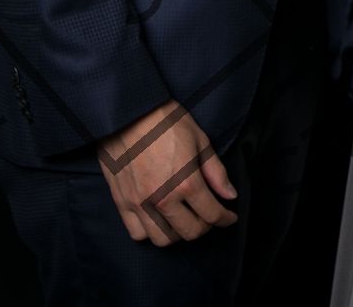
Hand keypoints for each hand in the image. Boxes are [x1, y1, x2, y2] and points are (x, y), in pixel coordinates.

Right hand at [97, 98, 238, 245]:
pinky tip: (158, 219)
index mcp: (186, 183)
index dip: (225, 219)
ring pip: (163, 239)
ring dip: (178, 233)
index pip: (212, 215)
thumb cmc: (167, 122)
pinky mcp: (121, 203)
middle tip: (208, 216)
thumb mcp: (200, 141)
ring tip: (183, 218)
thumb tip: (230, 195)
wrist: (128, 113)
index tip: (229, 218)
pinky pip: (137, 233)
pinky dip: (150, 232)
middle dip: (205, 227)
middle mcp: (162, 199)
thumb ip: (216, 172)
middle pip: (189, 232)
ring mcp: (139, 204)